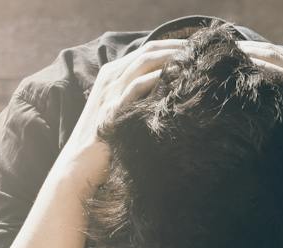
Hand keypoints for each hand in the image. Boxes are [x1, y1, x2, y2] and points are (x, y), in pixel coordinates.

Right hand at [58, 39, 187, 192]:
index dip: (174, 46)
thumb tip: (171, 92)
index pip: (147, 50)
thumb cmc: (107, 142)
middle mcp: (110, 78)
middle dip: (177, 48)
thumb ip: (141, 98)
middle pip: (148, 51)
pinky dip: (157, 79)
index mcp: (113, 75)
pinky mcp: (111, 109)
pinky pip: (136, 86)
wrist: (80, 165)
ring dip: (171, 59)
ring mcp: (110, 92)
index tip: (197, 50)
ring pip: (144, 63)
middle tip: (201, 52)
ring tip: (193, 61)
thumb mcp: (125, 112)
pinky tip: (176, 79)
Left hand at [235, 40, 282, 164]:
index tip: (226, 52)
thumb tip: (244, 79)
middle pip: (271, 50)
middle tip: (220, 53)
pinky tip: (241, 70)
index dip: (249, 49)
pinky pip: (279, 71)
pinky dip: (259, 67)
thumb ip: (276, 88)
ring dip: (248, 55)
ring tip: (226, 59)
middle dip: (245, 49)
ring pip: (274, 55)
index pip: (273, 51)